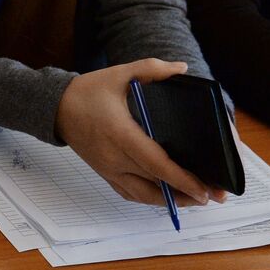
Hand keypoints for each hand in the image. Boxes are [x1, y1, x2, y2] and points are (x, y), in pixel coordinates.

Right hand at [56, 59, 224, 206]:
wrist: (56, 108)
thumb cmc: (87, 92)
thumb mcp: (119, 74)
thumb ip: (151, 68)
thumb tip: (182, 68)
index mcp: (120, 134)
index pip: (156, 164)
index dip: (182, 179)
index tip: (204, 188)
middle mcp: (114, 157)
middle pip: (155, 184)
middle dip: (187, 193)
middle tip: (214, 196)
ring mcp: (108, 168)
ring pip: (143, 195)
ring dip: (170, 201)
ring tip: (195, 200)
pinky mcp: (104, 172)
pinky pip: (129, 193)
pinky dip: (150, 199)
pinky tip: (167, 197)